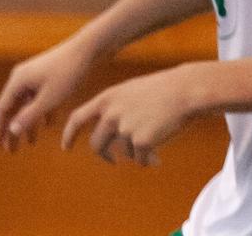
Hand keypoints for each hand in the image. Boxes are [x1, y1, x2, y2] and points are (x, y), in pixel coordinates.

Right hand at [0, 38, 96, 151]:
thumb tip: (11, 131)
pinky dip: (41, 112)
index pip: (2, 109)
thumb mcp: (49, 99)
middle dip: (12, 130)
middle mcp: (21, 78)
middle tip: (11, 150)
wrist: (86, 49)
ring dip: (27, 123)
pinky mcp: (46, 76)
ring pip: (26, 104)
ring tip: (31, 143)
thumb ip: (29, 116)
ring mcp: (33, 76)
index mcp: (18, 81)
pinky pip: (39, 98)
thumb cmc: (67, 73)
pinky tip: (48, 125)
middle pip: (12, 108)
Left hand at [61, 62, 209, 166]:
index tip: (66, 147)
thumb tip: (108, 133)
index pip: (77, 118)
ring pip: (125, 152)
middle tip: (113, 160)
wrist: (185, 91)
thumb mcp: (130, 92)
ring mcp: (125, 128)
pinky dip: (150, 159)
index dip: (69, 134)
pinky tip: (161, 150)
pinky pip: (141, 159)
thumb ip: (115, 109)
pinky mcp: (141, 141)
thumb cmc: (161, 90)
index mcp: (106, 99)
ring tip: (155, 140)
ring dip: (137, 152)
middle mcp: (111, 114)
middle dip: (105, 155)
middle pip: (97, 144)